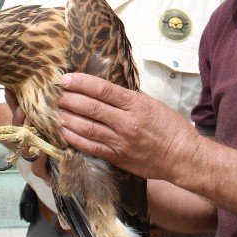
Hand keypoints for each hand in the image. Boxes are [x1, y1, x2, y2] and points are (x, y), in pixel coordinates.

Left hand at [57, 72, 200, 181]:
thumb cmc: (171, 128)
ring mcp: (120, 141)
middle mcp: (126, 122)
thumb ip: (129, 98)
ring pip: (87, 127)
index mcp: (136, 105)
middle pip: (90, 107)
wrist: (183, 157)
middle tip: (54, 94)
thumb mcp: (153, 104)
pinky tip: (63, 132)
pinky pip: (91, 147)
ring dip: (67, 118)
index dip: (80, 82)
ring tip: (54, 110)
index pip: (102, 89)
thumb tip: (107, 90)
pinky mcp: (118, 158)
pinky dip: (75, 139)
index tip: (65, 79)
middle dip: (69, 99)